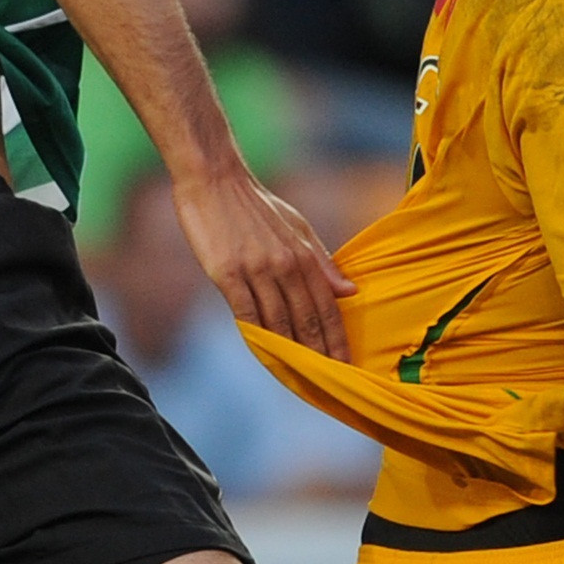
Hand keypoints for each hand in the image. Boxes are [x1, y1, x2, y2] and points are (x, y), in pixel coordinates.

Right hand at [172, 168, 356, 360]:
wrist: (213, 179)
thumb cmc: (255, 204)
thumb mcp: (297, 227)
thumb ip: (322, 261)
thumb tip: (350, 291)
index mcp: (305, 255)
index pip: (328, 307)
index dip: (338, 340)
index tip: (347, 366)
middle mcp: (286, 265)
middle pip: (308, 321)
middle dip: (320, 355)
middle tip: (331, 383)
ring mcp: (257, 270)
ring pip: (279, 322)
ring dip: (291, 354)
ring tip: (300, 379)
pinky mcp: (228, 274)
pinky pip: (247, 314)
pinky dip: (257, 337)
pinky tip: (264, 355)